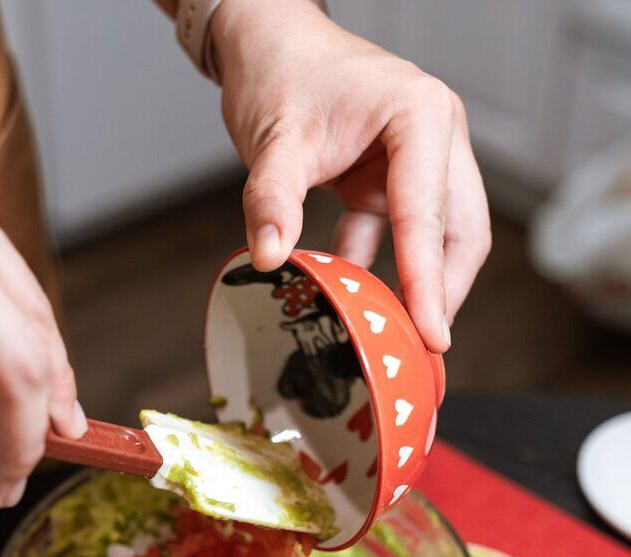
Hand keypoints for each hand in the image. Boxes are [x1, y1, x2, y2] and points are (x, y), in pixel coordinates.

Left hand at [211, 0, 489, 351]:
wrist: (266, 43)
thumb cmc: (281, 72)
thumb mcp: (273, 139)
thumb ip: (271, 199)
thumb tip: (270, 258)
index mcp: (421, 115)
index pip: (428, 211)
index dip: (428, 278)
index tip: (432, 329)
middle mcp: (434, 135)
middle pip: (457, 228)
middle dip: (442, 288)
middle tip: (423, 346)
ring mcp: (415, 157)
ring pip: (432, 233)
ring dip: (412, 281)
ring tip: (390, 332)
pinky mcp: (387, 176)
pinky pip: (392, 231)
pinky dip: (373, 262)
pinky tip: (347, 294)